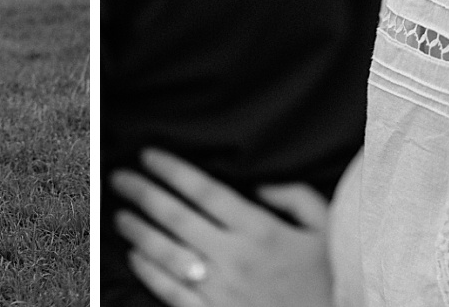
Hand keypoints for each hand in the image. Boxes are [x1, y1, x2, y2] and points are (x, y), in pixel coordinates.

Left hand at [109, 149, 332, 306]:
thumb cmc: (329, 279)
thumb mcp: (326, 230)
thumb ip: (296, 197)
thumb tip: (261, 185)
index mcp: (260, 230)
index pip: (205, 190)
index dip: (172, 170)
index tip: (148, 155)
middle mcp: (236, 258)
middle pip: (177, 217)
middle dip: (143, 193)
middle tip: (119, 179)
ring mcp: (222, 291)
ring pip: (167, 254)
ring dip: (139, 231)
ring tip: (120, 215)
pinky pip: (172, 294)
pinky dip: (150, 273)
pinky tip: (136, 257)